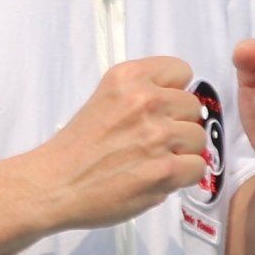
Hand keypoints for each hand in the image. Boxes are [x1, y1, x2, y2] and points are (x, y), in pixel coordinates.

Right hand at [30, 56, 208, 232]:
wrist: (56, 183)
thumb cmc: (77, 149)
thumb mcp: (105, 99)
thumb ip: (140, 95)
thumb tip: (178, 107)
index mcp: (127, 78)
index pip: (181, 70)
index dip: (174, 92)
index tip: (163, 106)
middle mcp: (144, 100)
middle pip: (193, 106)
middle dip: (178, 123)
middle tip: (153, 140)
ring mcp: (156, 134)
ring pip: (198, 137)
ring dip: (182, 151)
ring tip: (153, 160)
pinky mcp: (165, 168)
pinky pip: (198, 166)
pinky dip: (182, 176)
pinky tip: (158, 176)